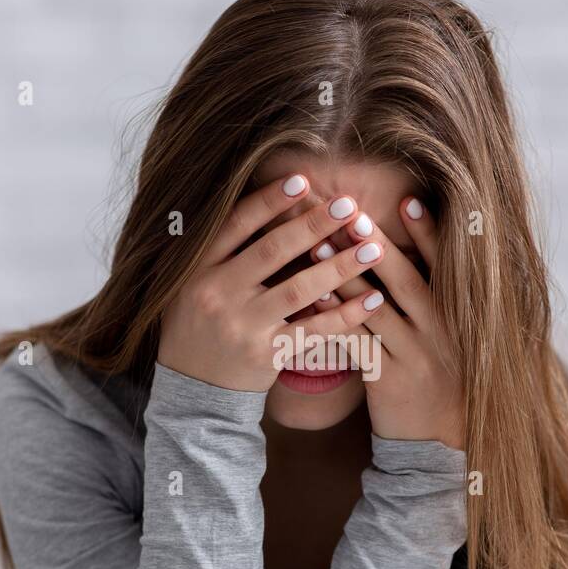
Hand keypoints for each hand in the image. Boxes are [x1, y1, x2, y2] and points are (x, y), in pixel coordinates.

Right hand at [157, 175, 388, 391]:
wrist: (192, 388)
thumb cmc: (199, 325)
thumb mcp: (192, 282)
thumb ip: (222, 248)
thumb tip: (268, 203)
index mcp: (198, 268)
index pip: (236, 224)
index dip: (269, 200)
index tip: (303, 180)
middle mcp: (218, 293)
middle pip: (272, 250)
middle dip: (314, 224)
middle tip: (349, 205)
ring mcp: (243, 326)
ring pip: (299, 289)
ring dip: (341, 266)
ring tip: (374, 247)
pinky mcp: (266, 354)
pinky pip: (313, 330)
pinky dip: (346, 314)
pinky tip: (373, 298)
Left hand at [315, 197, 463, 449]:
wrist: (441, 442)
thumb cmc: (439, 380)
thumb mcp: (448, 338)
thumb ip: (435, 301)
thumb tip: (403, 254)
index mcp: (457, 318)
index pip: (443, 268)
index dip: (427, 235)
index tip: (409, 200)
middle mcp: (440, 333)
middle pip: (406, 281)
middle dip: (375, 244)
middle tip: (348, 210)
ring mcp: (414, 357)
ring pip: (375, 310)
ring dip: (344, 275)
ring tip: (317, 245)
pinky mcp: (388, 382)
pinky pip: (357, 345)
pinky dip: (334, 321)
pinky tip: (311, 302)